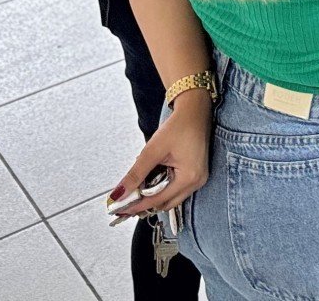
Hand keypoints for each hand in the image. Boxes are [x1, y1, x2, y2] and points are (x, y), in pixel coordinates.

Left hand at [110, 91, 209, 220]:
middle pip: (165, 203)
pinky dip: (163, 188)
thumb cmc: (180, 126)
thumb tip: (120, 192)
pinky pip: (176, 189)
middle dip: (145, 203)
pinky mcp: (196, 173)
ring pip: (171, 198)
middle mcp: (196, 182)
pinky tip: (152, 180)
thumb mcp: (153, 150)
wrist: (195, 111)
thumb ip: (135, 173)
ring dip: (154, 195)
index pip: (157, 200)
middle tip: (126, 199)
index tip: (120, 208)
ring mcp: (198, 179)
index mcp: (189, 178)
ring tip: (138, 188)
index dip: (137, 205)